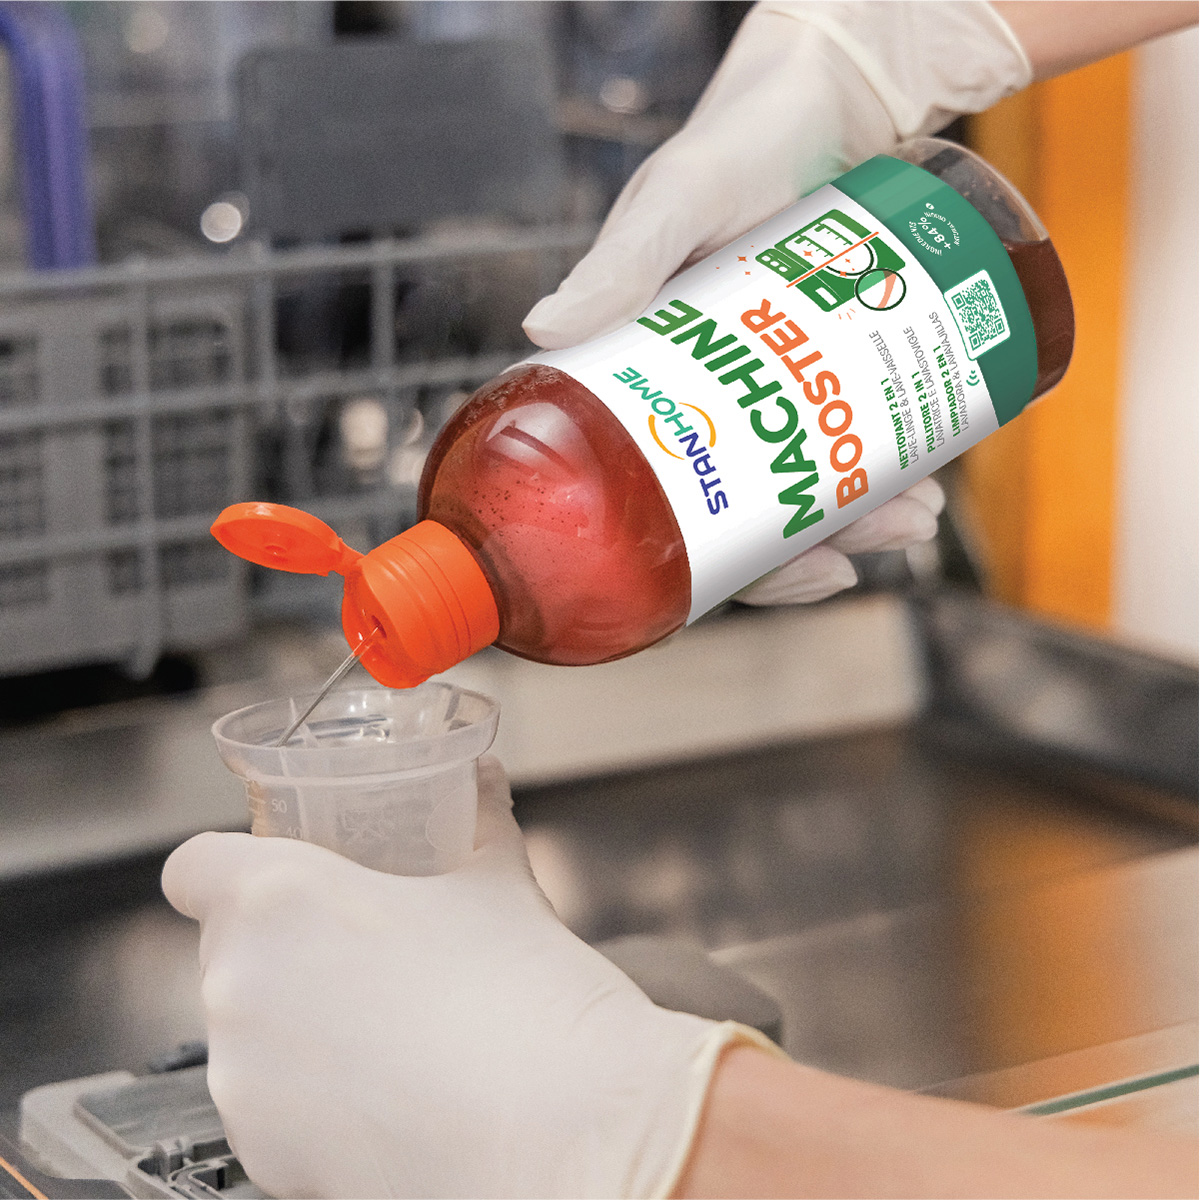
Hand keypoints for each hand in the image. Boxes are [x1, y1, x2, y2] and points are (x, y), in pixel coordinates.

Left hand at [163, 759, 773, 1198]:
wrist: (558, 1130)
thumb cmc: (523, 1004)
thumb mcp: (500, 883)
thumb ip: (480, 820)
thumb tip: (485, 784)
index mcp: (282, 900)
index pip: (192, 866)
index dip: (227, 864)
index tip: (269, 872)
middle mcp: (242, 986)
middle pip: (226, 946)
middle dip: (282, 944)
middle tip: (357, 946)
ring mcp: (244, 1078)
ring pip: (246, 1027)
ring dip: (296, 1018)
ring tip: (383, 1022)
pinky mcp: (262, 1154)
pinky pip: (266, 1101)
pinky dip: (308, 1092)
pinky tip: (385, 1083)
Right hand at [523, 1, 1026, 604]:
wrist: (831, 90)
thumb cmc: (734, 140)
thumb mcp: (673, 202)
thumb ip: (619, 262)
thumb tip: (542, 329)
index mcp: (654, 379)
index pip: (669, 489)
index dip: (714, 552)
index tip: (774, 578)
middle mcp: (714, 393)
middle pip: (752, 504)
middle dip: (814, 542)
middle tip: (875, 545)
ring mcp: (779, 380)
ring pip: (814, 476)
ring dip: (868, 515)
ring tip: (918, 517)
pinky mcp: (835, 357)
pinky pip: (860, 428)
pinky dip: (893, 460)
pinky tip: (928, 472)